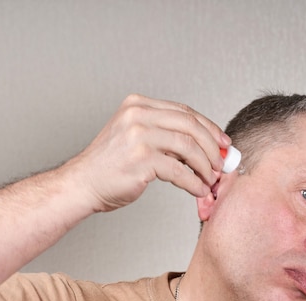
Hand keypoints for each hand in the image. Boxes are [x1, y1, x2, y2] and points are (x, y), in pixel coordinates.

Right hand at [65, 94, 231, 211]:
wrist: (83, 184)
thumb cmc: (109, 166)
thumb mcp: (134, 136)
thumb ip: (163, 134)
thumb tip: (202, 144)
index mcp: (138, 105)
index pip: (184, 112)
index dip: (208, 127)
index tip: (222, 142)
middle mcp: (138, 115)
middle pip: (190, 126)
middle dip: (212, 146)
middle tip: (221, 163)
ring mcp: (139, 136)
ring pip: (188, 147)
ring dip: (205, 166)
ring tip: (210, 179)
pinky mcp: (141, 159)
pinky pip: (179, 171)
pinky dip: (194, 182)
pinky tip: (198, 189)